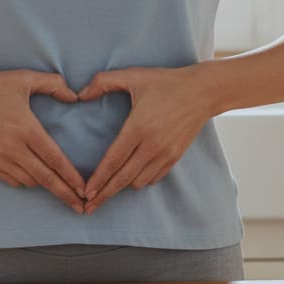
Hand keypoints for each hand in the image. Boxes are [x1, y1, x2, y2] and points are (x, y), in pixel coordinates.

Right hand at [0, 68, 87, 212]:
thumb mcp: (23, 78)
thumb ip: (53, 84)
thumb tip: (75, 95)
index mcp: (26, 128)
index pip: (55, 159)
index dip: (72, 177)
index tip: (84, 189)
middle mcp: (13, 148)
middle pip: (45, 178)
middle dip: (65, 193)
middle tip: (81, 207)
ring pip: (29, 181)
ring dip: (45, 184)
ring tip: (59, 187)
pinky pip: (12, 180)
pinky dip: (25, 181)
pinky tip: (33, 177)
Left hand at [77, 65, 210, 214]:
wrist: (203, 91)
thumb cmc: (166, 82)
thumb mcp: (133, 75)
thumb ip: (103, 81)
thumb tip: (80, 94)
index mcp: (138, 127)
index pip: (113, 160)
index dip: (98, 179)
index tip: (86, 193)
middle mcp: (152, 146)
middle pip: (123, 179)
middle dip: (104, 194)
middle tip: (88, 207)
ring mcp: (165, 154)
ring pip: (138, 181)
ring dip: (122, 187)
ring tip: (107, 190)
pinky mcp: (175, 157)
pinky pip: (154, 178)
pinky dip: (140, 181)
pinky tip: (131, 178)